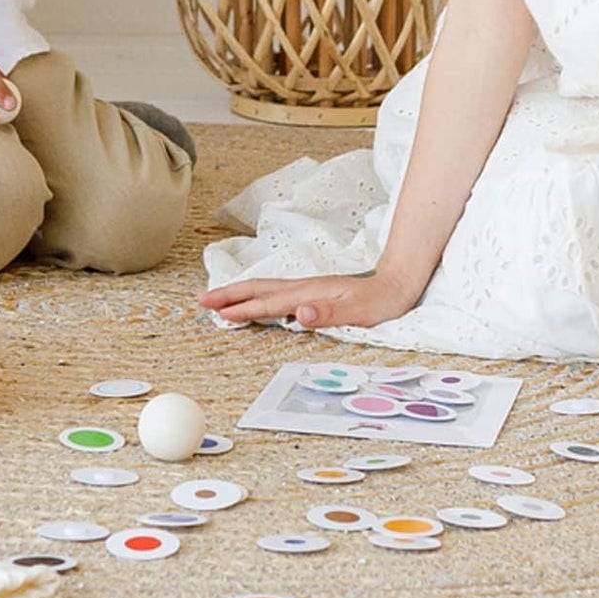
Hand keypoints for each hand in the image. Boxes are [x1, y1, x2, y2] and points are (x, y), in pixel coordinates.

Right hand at [198, 271, 420, 328]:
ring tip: (219, 300)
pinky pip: (275, 295)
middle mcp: (303, 287)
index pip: (269, 302)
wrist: (396, 284)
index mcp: (309, 292)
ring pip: (265, 289)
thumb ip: (328, 312)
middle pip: (259, 289)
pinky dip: (257, 297)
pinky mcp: (311, 293)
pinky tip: (255, 303)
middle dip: (230, 294)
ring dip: (240, 294)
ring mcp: (306, 288)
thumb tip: (299, 312)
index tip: (218, 313)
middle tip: (203, 300)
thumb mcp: (358, 312)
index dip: (242, 308)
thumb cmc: (379, 301)